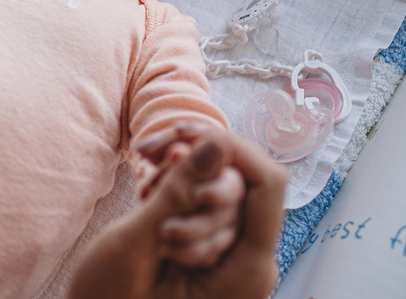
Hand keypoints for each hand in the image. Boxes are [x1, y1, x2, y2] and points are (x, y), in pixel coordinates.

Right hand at [67, 127, 286, 298]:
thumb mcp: (137, 244)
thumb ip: (179, 191)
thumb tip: (216, 140)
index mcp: (247, 271)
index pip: (269, 186)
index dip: (235, 148)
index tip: (187, 135)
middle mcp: (249, 261)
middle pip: (245, 184)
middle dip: (195, 168)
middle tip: (147, 164)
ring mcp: (233, 254)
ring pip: (224, 186)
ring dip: (182, 177)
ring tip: (144, 185)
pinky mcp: (214, 245)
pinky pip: (207, 200)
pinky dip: (177, 188)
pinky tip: (148, 191)